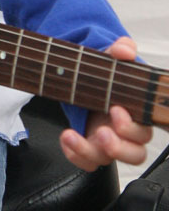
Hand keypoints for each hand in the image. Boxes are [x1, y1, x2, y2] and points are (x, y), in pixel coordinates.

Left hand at [60, 36, 152, 170]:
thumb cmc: (106, 71)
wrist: (87, 76)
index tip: (116, 109)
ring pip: (107, 160)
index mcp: (137, 113)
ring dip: (88, 151)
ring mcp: (107, 141)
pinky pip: (86, 161)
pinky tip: (65, 137)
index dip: (132, 128)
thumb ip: (121, 49)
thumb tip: (124, 50)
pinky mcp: (90, 145)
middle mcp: (126, 132)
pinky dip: (74, 154)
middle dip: (117, 146)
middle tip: (102, 131)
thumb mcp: (112, 56)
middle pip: (134, 154)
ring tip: (71, 136)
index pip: (144, 132)